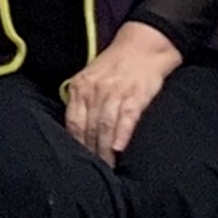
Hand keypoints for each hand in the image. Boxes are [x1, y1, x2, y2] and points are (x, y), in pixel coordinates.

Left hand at [62, 22, 181, 160]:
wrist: (143, 45)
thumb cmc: (115, 66)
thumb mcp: (90, 78)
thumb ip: (80, 101)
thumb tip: (74, 131)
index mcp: (80, 87)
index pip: (73, 123)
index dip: (75, 146)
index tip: (78, 164)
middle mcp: (95, 90)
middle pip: (89, 128)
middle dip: (91, 153)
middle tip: (95, 172)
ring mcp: (116, 92)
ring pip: (105, 126)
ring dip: (105, 151)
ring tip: (108, 169)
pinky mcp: (136, 94)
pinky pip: (127, 117)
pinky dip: (122, 134)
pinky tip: (119, 148)